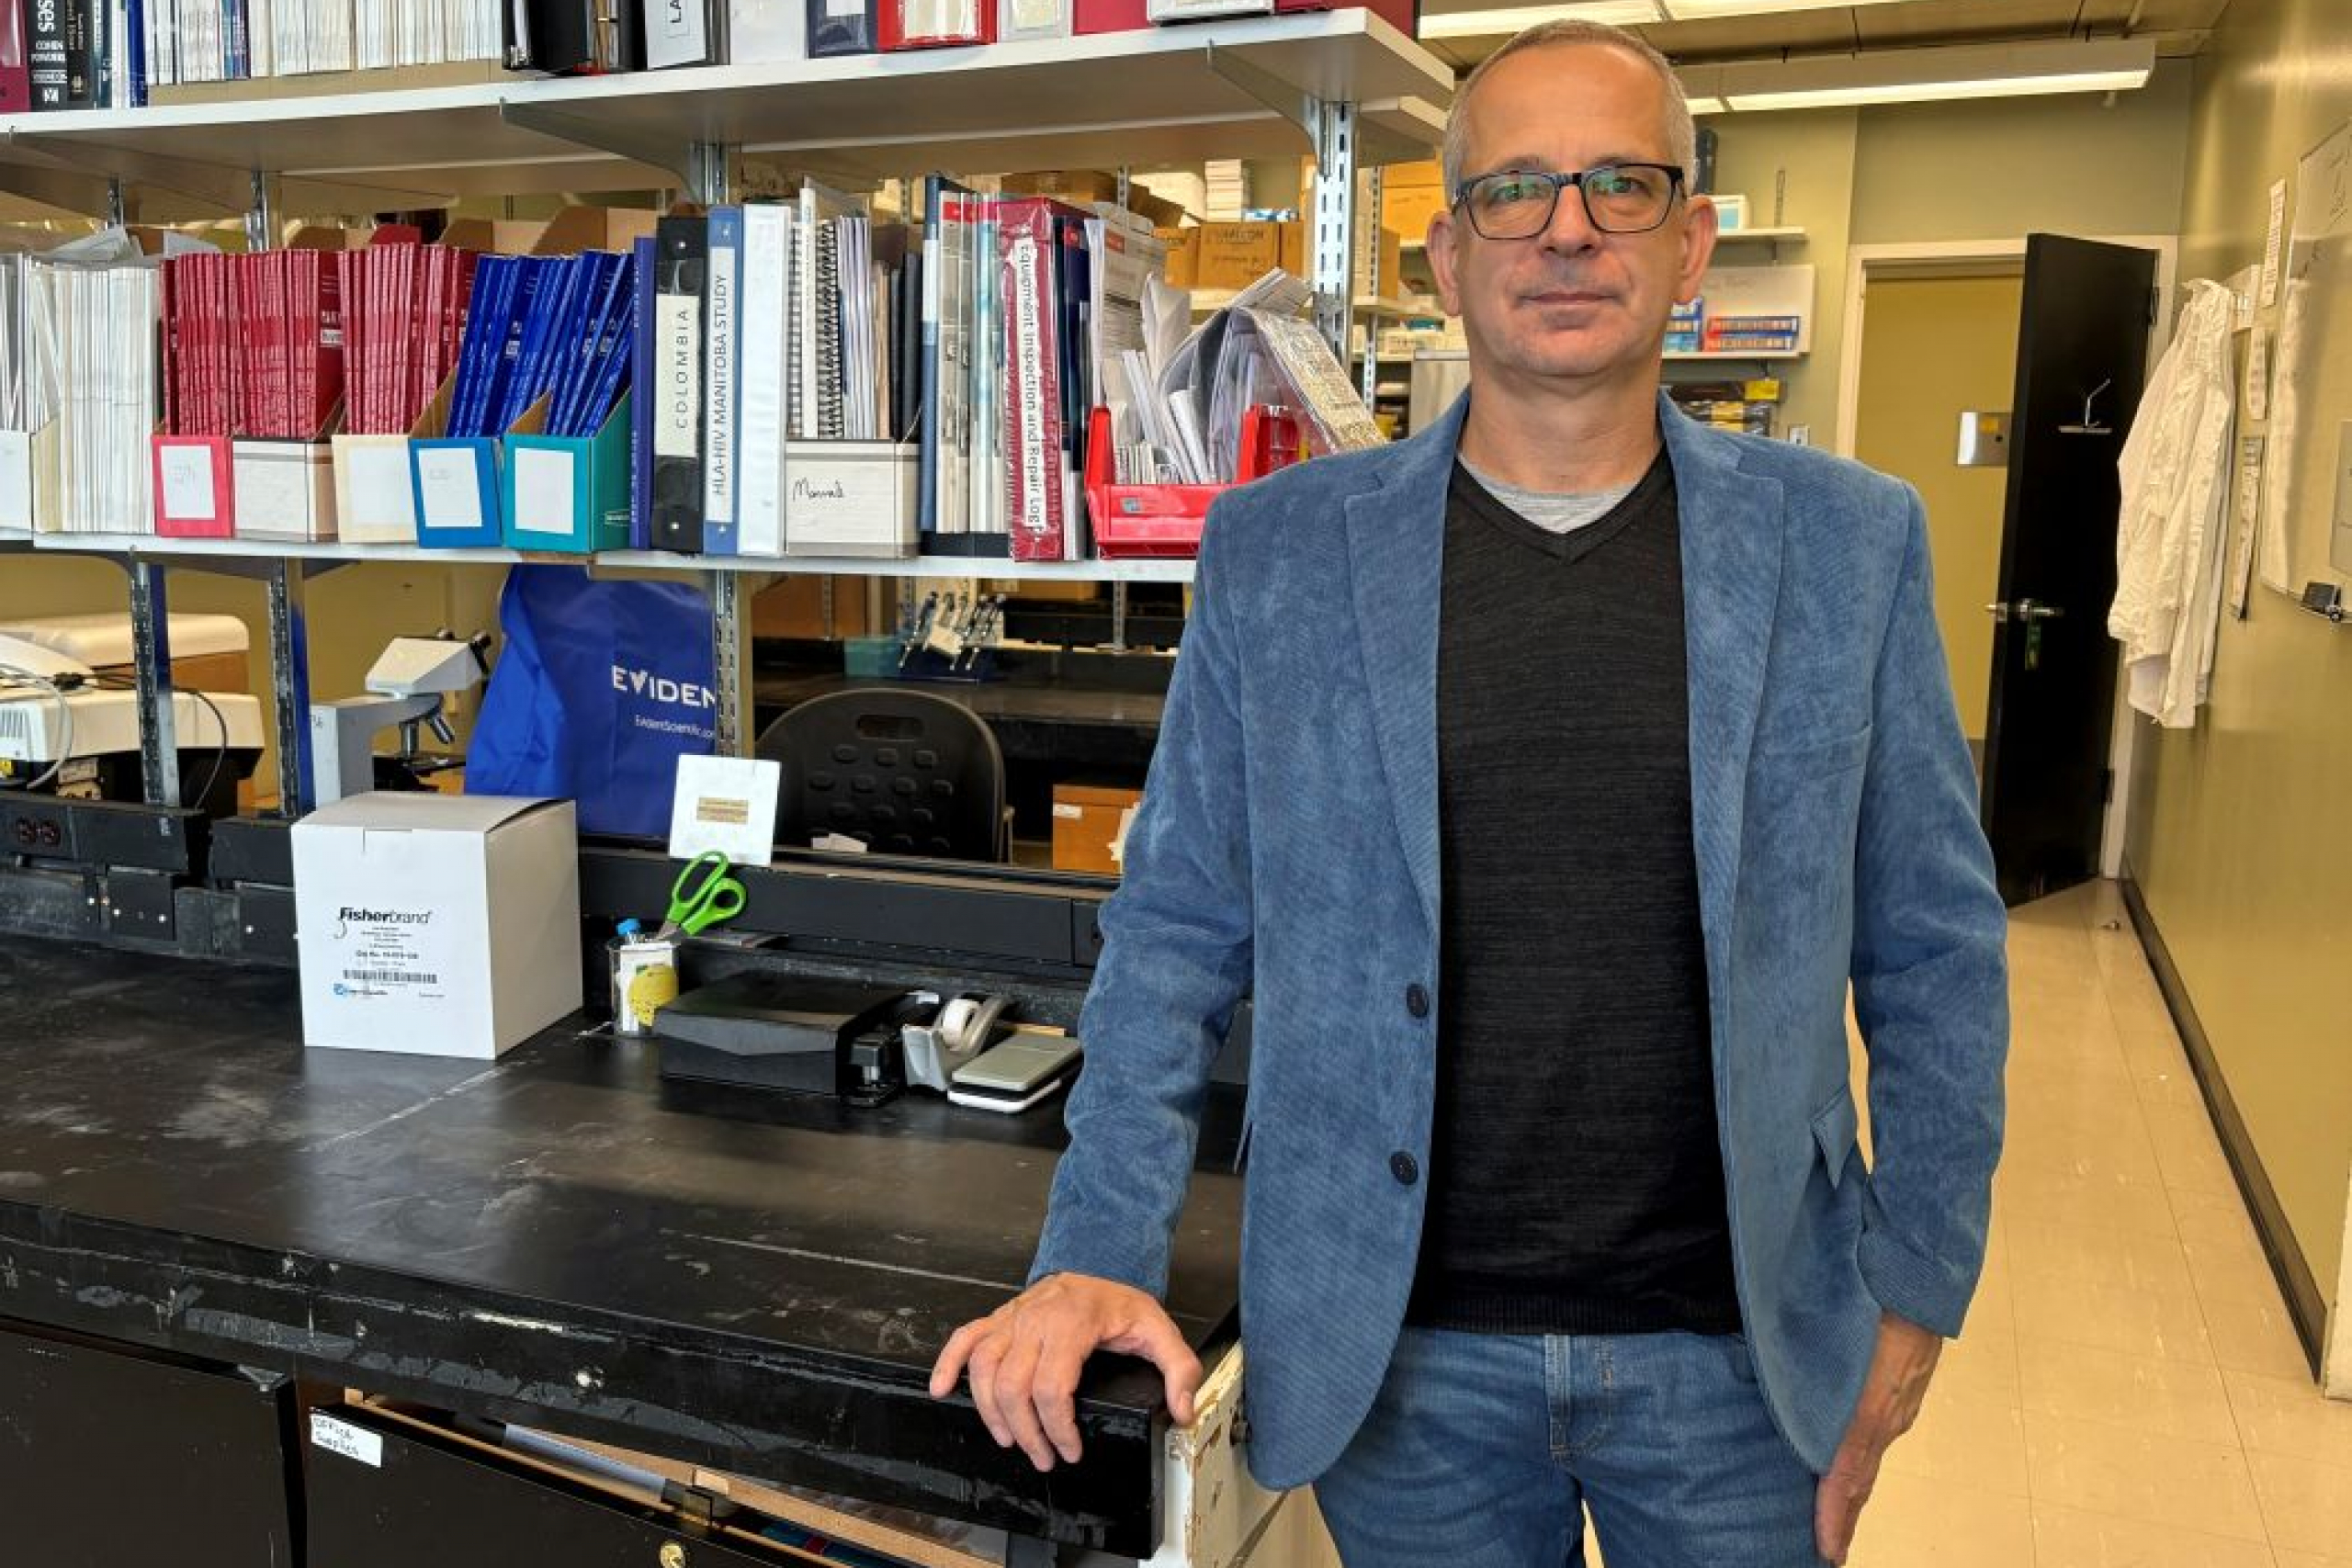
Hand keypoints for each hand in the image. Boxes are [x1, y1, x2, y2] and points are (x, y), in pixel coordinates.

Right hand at [927, 1272, 1203, 1472]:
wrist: (1097, 1260)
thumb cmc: (1120, 1302)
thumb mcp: (1159, 1330)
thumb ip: (1178, 1370)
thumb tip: (1182, 1411)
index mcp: (1073, 1324)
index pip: (1052, 1387)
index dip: (1057, 1428)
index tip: (1070, 1450)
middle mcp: (1036, 1319)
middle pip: (1013, 1386)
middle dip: (1026, 1432)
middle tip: (1044, 1458)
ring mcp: (1012, 1318)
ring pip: (984, 1369)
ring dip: (990, 1411)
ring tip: (1010, 1440)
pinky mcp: (998, 1319)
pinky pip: (964, 1338)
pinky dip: (947, 1363)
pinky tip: (940, 1388)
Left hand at [1815, 1312, 1941, 1564]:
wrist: (1919, 1273)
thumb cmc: (1872, 1304)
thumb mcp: (1839, 1348)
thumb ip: (1818, 1387)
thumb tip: (1798, 1419)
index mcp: (1868, 1413)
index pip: (1847, 1476)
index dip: (1834, 1516)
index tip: (1826, 1552)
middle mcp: (1887, 1418)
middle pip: (1859, 1477)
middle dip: (1843, 1516)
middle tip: (1828, 1548)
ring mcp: (1899, 1405)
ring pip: (1867, 1456)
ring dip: (1849, 1489)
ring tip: (1833, 1516)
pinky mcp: (1904, 1390)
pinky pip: (1877, 1434)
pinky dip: (1860, 1459)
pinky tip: (1847, 1460)